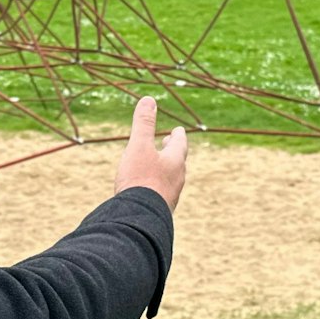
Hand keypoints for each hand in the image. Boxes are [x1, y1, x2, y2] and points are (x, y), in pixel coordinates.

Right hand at [114, 96, 187, 211]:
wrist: (139, 218)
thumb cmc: (141, 179)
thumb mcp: (139, 147)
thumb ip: (143, 124)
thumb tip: (149, 100)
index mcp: (175, 162)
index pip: (180, 144)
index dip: (178, 136)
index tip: (178, 130)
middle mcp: (177, 179)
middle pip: (178, 161)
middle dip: (173, 151)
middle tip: (169, 144)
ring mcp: (170, 196)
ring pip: (171, 178)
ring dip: (166, 169)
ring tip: (159, 167)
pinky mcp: (160, 210)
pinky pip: (162, 194)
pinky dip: (158, 186)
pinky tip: (149, 191)